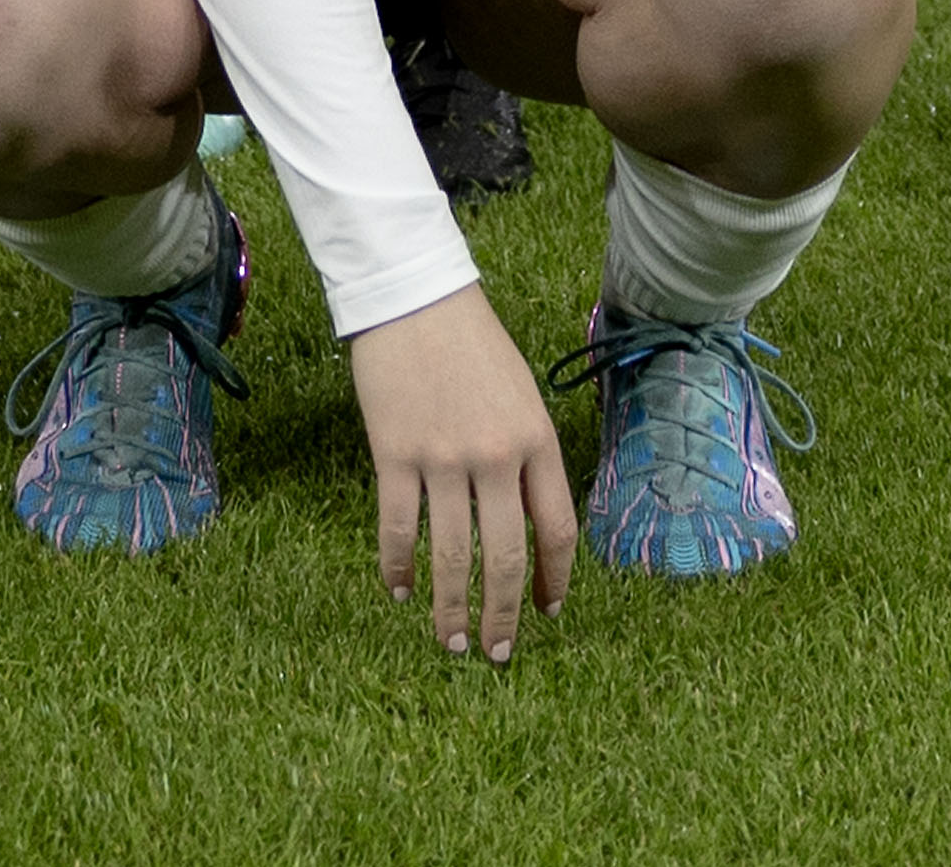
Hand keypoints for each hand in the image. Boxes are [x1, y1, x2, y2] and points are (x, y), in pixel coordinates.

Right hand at [346, 288, 580, 659]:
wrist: (414, 296)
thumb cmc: (472, 344)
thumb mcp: (521, 396)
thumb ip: (527, 457)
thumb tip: (524, 523)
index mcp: (537, 441)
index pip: (555, 530)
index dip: (553, 580)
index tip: (547, 612)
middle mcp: (496, 456)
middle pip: (505, 557)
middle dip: (502, 615)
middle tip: (497, 653)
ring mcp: (443, 457)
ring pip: (452, 554)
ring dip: (451, 607)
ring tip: (450, 641)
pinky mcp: (394, 453)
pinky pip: (397, 527)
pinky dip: (397, 566)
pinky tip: (399, 590)